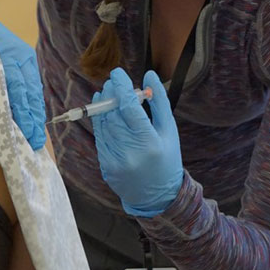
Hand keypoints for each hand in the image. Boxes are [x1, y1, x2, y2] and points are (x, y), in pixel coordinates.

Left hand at [91, 68, 183, 216]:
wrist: (157, 196)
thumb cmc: (167, 158)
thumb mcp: (169, 131)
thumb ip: (159, 102)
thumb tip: (148, 75)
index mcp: (149, 143)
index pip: (128, 108)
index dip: (121, 87)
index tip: (117, 73)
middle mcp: (129, 152)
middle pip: (112, 114)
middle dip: (110, 94)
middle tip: (112, 82)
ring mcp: (114, 160)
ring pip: (102, 124)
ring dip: (102, 105)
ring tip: (107, 93)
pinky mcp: (105, 166)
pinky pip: (99, 137)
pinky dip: (100, 122)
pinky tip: (104, 112)